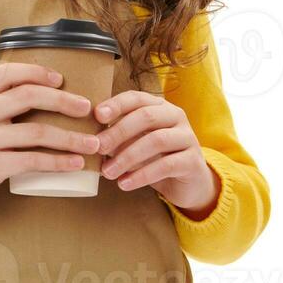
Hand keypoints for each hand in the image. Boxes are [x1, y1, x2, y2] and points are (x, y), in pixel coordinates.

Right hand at [0, 62, 102, 219]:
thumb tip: (40, 107)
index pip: (7, 74)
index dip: (36, 71)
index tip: (61, 78)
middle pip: (27, 96)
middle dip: (63, 101)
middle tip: (87, 109)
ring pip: (35, 131)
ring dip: (70, 138)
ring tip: (93, 144)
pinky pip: (30, 161)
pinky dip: (57, 162)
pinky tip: (74, 165)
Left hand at [93, 91, 218, 215]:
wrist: (188, 183)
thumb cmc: (154, 158)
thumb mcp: (135, 142)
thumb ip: (118, 136)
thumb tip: (89, 138)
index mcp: (159, 106)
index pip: (136, 98)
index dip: (116, 104)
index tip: (97, 115)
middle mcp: (176, 116)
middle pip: (145, 117)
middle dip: (118, 132)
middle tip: (98, 147)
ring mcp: (188, 137)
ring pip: (156, 141)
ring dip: (127, 157)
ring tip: (107, 172)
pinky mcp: (193, 161)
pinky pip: (166, 165)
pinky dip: (142, 175)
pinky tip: (124, 184)